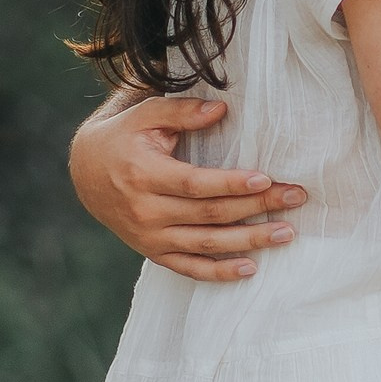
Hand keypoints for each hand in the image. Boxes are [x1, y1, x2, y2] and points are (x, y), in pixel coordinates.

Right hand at [69, 87, 304, 281]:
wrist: (85, 173)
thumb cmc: (123, 138)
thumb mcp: (145, 116)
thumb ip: (182, 112)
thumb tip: (221, 109)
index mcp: (144, 174)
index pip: (195, 184)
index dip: (231, 184)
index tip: (265, 179)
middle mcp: (146, 210)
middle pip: (210, 214)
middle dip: (257, 207)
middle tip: (295, 198)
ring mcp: (149, 236)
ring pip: (206, 243)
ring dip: (249, 241)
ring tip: (286, 233)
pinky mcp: (153, 252)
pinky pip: (189, 268)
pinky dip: (219, 272)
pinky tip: (250, 268)